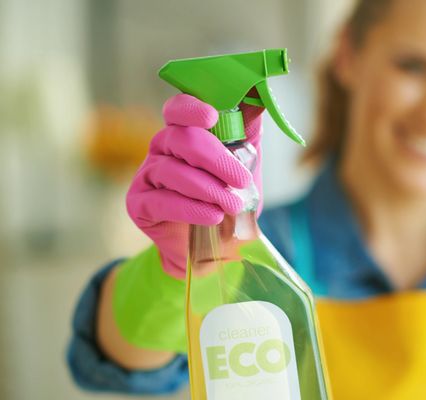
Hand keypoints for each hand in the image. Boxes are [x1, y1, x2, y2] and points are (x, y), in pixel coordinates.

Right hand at [126, 94, 263, 277]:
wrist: (216, 248)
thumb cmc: (227, 200)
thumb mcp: (246, 166)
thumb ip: (248, 133)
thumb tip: (260, 98)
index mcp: (184, 134)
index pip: (178, 110)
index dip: (192, 109)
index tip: (213, 117)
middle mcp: (161, 150)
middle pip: (181, 139)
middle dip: (215, 159)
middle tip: (240, 181)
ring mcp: (146, 176)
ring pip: (173, 171)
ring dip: (208, 189)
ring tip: (231, 206)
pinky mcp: (138, 205)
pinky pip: (162, 202)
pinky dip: (191, 209)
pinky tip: (212, 217)